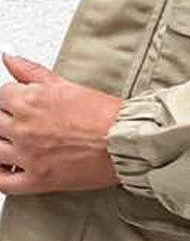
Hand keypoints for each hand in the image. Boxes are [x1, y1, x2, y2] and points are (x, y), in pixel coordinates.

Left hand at [0, 53, 124, 194]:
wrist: (126, 142)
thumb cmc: (105, 115)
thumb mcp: (66, 84)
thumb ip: (32, 71)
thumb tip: (10, 58)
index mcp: (30, 101)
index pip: (1, 95)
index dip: (12, 99)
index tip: (20, 104)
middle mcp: (24, 128)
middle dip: (6, 121)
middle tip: (23, 124)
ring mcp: (28, 155)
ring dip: (2, 145)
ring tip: (17, 143)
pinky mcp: (38, 180)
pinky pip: (3, 182)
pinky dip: (0, 175)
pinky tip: (6, 167)